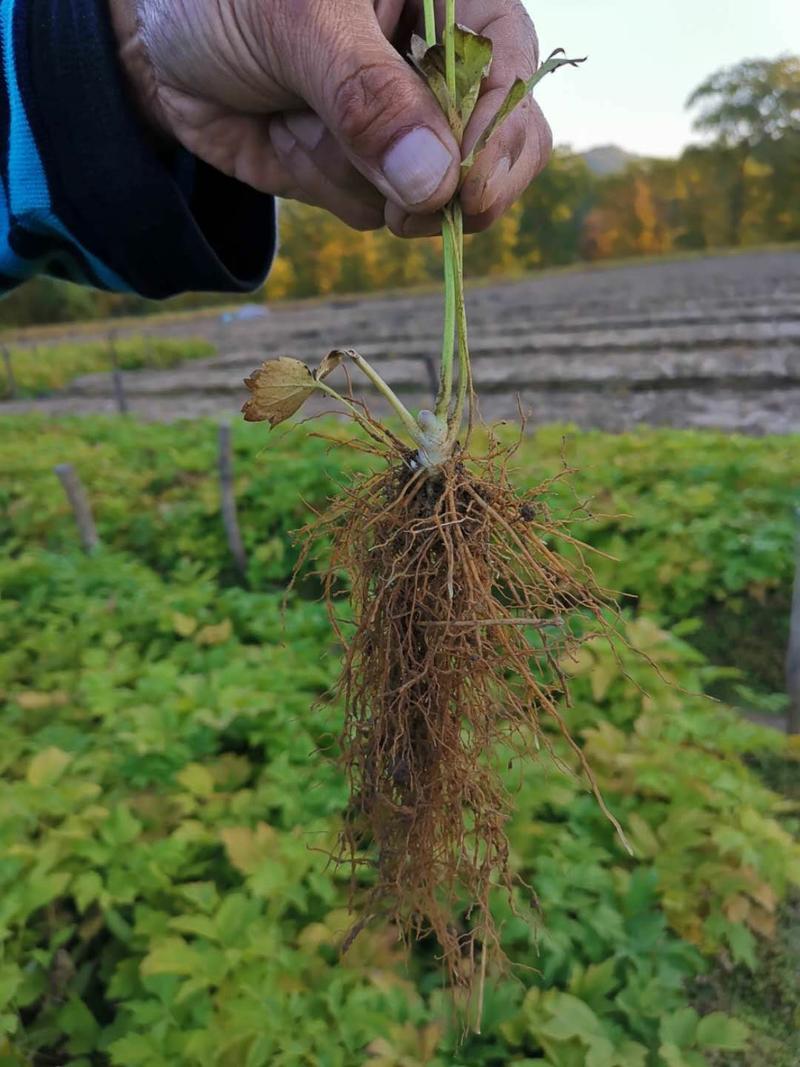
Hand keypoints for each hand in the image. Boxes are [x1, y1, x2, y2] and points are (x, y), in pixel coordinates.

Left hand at [110, 0, 551, 235]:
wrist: (155, 43)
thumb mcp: (295, 20)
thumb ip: (365, 94)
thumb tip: (436, 182)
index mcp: (450, 0)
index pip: (511, 74)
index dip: (498, 137)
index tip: (464, 191)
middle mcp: (437, 66)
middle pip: (499, 149)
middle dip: (450, 185)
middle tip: (408, 207)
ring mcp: (402, 128)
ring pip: (429, 193)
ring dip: (361, 178)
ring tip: (299, 118)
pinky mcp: (364, 173)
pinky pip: (374, 211)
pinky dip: (328, 188)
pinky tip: (288, 138)